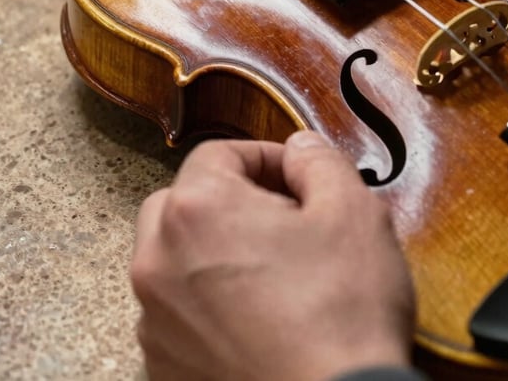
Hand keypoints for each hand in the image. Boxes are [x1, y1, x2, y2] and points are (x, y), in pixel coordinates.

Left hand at [130, 131, 414, 380]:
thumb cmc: (342, 316)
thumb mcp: (353, 212)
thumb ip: (319, 160)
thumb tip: (299, 149)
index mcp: (197, 209)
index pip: (219, 153)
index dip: (265, 157)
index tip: (298, 177)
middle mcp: (158, 259)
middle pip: (185, 202)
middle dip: (230, 202)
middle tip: (283, 222)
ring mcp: (154, 318)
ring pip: (175, 259)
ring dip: (214, 253)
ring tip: (272, 274)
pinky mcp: (162, 366)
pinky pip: (177, 313)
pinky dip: (207, 305)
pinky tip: (255, 321)